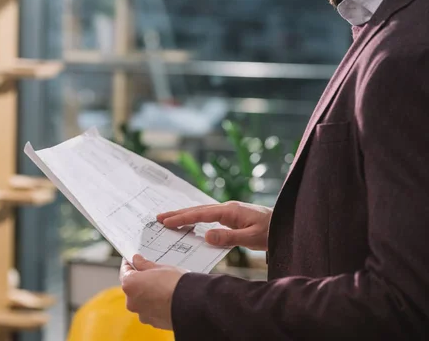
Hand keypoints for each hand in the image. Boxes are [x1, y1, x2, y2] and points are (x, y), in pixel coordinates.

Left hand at [120, 255, 186, 329]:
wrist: (192, 303)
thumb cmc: (175, 284)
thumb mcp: (159, 267)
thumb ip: (144, 264)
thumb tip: (137, 260)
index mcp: (130, 285)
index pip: (125, 271)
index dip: (130, 264)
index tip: (135, 260)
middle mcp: (132, 301)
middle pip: (133, 287)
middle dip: (141, 280)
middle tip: (154, 273)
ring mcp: (142, 313)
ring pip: (142, 300)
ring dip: (149, 294)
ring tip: (164, 286)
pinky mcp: (153, 322)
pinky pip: (151, 310)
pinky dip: (156, 304)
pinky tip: (167, 298)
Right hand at [157, 201, 271, 250]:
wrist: (286, 225)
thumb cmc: (271, 231)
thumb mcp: (251, 238)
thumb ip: (228, 237)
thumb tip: (205, 235)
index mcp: (230, 211)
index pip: (201, 214)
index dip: (183, 218)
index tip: (167, 222)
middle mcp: (227, 208)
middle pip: (197, 210)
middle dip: (177, 214)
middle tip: (158, 218)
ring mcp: (229, 211)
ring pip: (201, 211)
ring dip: (184, 215)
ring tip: (168, 219)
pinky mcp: (231, 216)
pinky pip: (208, 216)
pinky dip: (195, 218)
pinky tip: (190, 223)